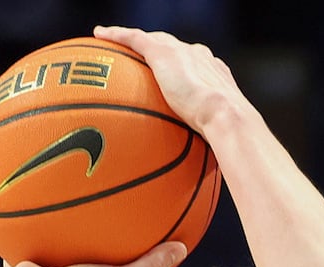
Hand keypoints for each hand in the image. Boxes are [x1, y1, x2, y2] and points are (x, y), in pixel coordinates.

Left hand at [93, 26, 242, 133]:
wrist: (225, 116)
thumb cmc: (224, 133)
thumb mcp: (213, 136)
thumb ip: (201, 143)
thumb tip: (198, 175)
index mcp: (212, 73)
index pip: (192, 64)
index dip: (180, 66)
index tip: (172, 74)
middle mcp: (197, 56)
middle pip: (171, 47)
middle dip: (156, 48)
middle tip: (140, 55)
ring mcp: (181, 52)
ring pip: (152, 39)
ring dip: (132, 38)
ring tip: (111, 38)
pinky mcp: (163, 53)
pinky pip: (134, 38)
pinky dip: (117, 35)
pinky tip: (99, 34)